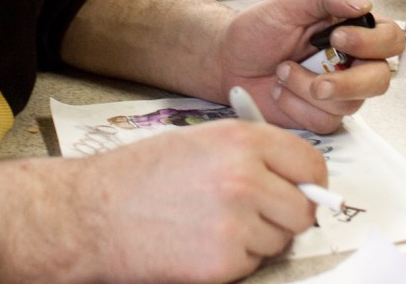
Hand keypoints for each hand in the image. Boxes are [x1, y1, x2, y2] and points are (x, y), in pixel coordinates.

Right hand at [0, 119, 326, 282]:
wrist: (95, 212)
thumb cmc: (142, 175)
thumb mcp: (201, 141)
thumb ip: (252, 153)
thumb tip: (296, 176)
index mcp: (241, 140)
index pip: (311, 163)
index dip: (308, 180)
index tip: (300, 188)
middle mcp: (245, 178)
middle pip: (304, 210)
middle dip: (285, 215)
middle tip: (256, 213)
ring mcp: (236, 223)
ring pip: (280, 240)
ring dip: (257, 239)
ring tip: (214, 223)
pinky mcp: (224, 263)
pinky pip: (253, 265)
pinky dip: (234, 260)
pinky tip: (200, 242)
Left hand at [217, 0, 403, 133]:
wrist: (228, 58)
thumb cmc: (259, 29)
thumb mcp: (290, 2)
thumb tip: (362, 4)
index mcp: (352, 29)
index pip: (389, 39)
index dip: (372, 43)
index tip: (339, 36)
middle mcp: (351, 62)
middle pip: (380, 80)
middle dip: (348, 82)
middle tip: (320, 79)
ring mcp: (338, 91)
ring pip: (349, 104)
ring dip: (308, 88)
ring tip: (282, 71)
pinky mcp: (320, 114)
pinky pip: (323, 121)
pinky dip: (295, 104)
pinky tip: (279, 90)